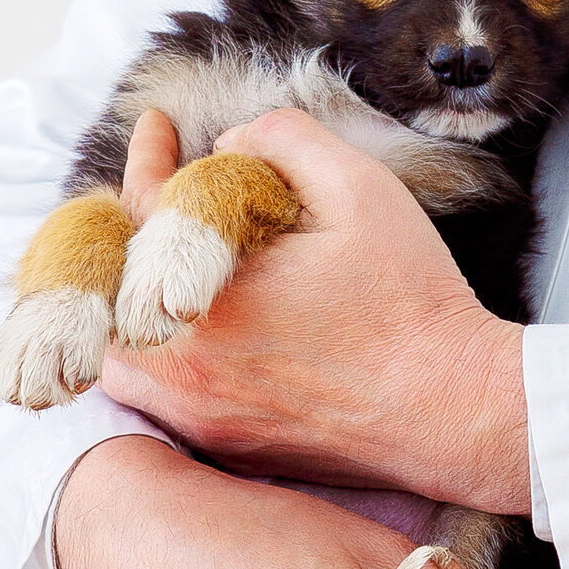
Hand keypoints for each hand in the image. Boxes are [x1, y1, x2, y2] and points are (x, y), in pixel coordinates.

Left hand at [101, 109, 531, 514]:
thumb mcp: (361, 190)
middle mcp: (183, 361)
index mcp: (207, 294)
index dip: (147, 158)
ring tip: (162, 256)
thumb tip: (229, 143)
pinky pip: (150, 393)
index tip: (155, 125)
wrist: (454, 410)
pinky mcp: (217, 443)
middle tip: (161, 188)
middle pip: (113, 283)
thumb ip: (285, 141)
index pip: (143, 208)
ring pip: (119, 345)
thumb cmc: (412, 302)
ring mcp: (194, 411)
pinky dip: (151, 350)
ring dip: (129, 296)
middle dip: (132, 227)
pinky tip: (183, 320)